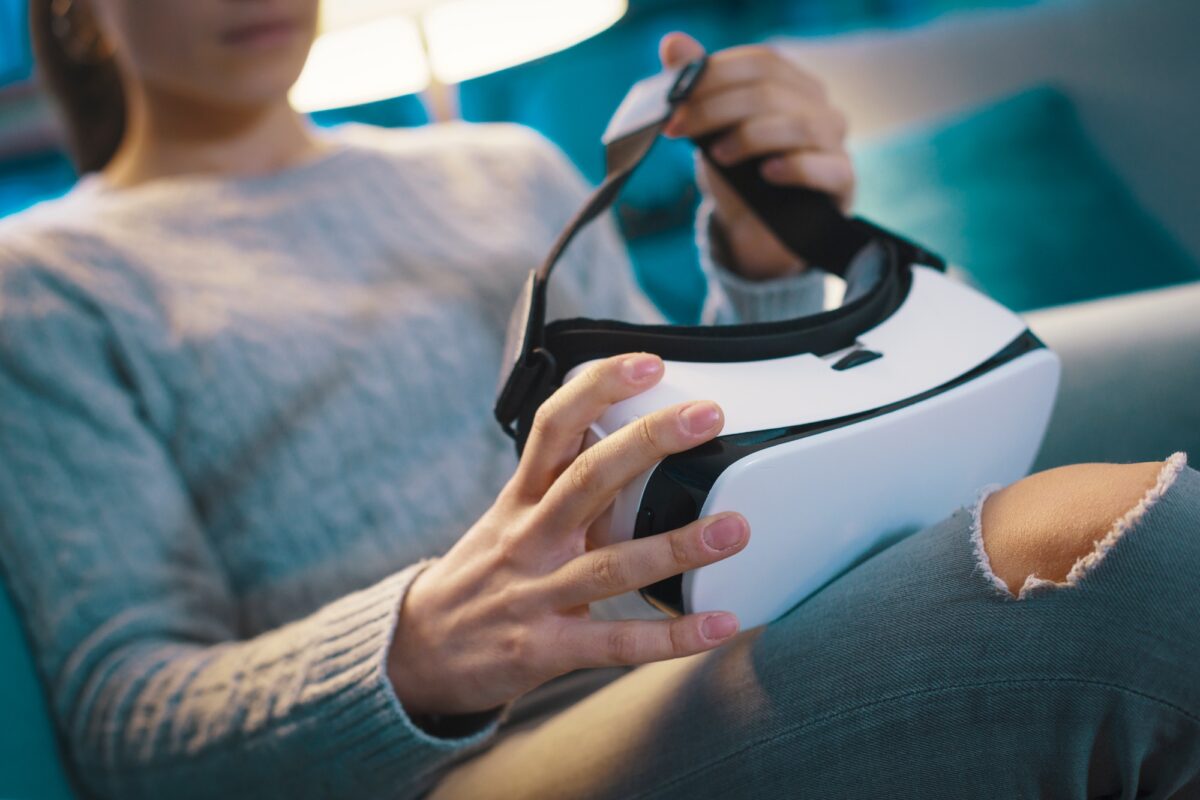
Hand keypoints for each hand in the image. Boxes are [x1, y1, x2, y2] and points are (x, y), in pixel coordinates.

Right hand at [388, 353, 748, 715]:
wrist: (421, 652)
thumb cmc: (482, 576)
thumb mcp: (509, 518)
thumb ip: (564, 485)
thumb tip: (631, 440)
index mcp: (521, 498)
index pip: (553, 426)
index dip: (598, 389)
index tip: (647, 363)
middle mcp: (529, 538)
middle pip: (589, 480)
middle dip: (648, 443)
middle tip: (706, 416)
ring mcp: (537, 594)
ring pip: (611, 564)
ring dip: (676, 546)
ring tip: (733, 528)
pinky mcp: (546, 650)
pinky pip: (615, 642)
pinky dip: (671, 637)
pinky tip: (719, 624)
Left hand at [660, 32, 855, 279]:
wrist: (754, 232)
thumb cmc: (736, 174)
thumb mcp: (710, 132)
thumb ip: (696, 86)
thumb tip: (671, 43)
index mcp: (790, 84)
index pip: (760, 63)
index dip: (714, 75)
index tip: (673, 100)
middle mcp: (817, 105)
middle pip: (771, 92)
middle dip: (716, 108)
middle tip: (679, 128)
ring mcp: (834, 142)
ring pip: (797, 125)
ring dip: (749, 137)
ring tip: (717, 156)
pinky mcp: (842, 180)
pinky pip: (824, 166)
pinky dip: (793, 167)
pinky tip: (766, 173)